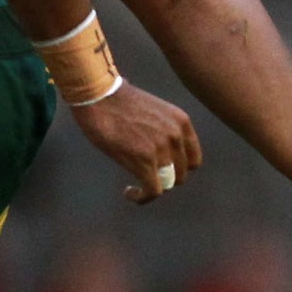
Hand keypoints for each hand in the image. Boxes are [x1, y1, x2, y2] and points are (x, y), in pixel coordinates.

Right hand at [69, 82, 202, 202]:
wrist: (98, 94)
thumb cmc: (116, 100)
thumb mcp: (152, 110)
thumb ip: (162, 128)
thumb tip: (156, 143)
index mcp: (181, 122)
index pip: (193, 158)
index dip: (179, 169)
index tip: (163, 170)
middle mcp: (176, 136)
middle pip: (181, 173)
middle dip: (165, 178)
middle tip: (146, 177)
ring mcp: (162, 149)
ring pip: (167, 184)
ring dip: (152, 187)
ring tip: (136, 187)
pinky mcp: (144, 161)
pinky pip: (152, 191)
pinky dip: (141, 197)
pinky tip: (129, 193)